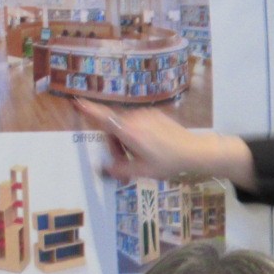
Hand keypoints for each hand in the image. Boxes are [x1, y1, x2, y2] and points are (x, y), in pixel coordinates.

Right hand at [74, 100, 252, 187]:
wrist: (194, 152)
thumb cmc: (169, 162)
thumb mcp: (142, 171)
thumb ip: (120, 169)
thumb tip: (106, 168)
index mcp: (130, 131)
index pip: (104, 119)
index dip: (90, 111)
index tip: (78, 102)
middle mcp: (136, 118)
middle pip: (114, 128)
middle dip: (115, 144)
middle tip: (125, 163)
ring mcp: (147, 115)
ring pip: (127, 126)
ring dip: (127, 140)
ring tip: (141, 157)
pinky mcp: (156, 115)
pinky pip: (139, 122)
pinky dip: (138, 134)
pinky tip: (151, 148)